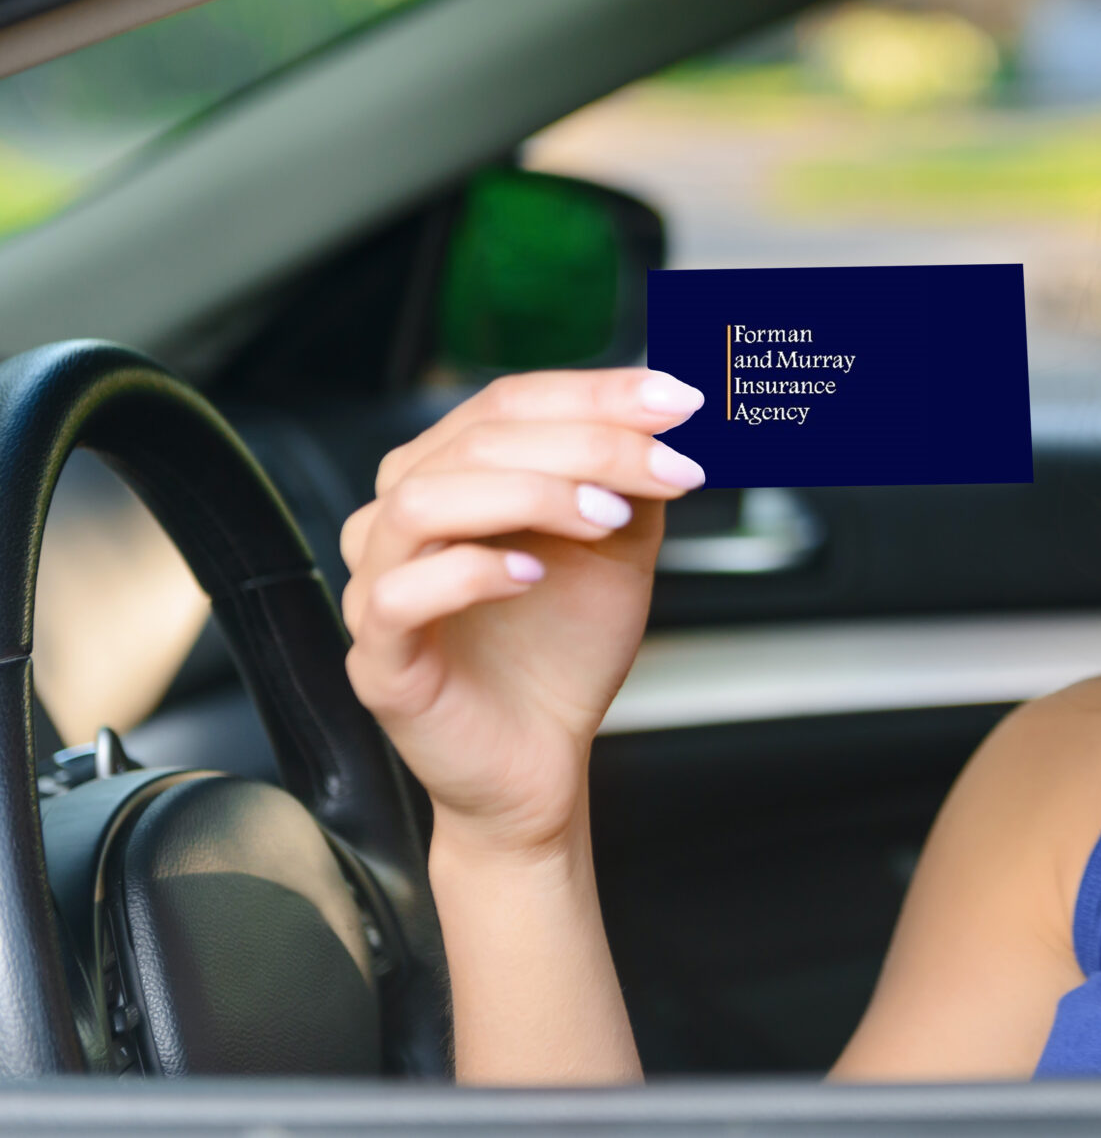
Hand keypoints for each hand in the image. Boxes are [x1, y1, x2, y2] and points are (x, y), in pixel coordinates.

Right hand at [342, 369, 705, 857]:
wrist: (544, 754)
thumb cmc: (565, 647)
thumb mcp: (617, 544)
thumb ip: (630, 477)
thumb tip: (670, 412)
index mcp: (451, 474)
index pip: (509, 400)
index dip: (595, 392)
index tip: (678, 398)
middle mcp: (401, 517)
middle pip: (477, 441)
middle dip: (588, 442)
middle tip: (669, 465)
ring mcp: (379, 584)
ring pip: (425, 499)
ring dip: (532, 494)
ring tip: (608, 518)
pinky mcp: (378, 656)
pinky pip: (401, 594)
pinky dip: (473, 572)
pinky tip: (534, 575)